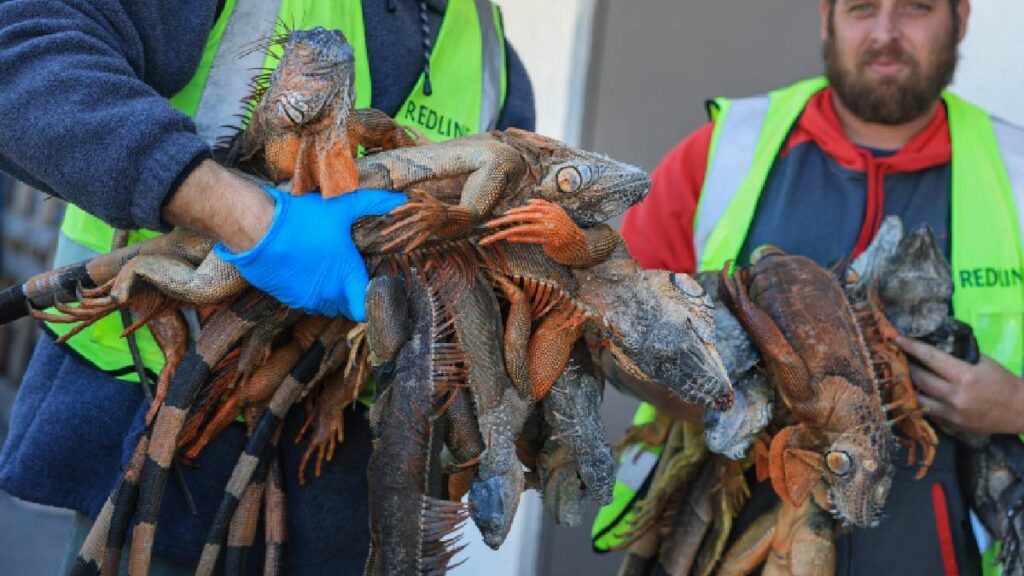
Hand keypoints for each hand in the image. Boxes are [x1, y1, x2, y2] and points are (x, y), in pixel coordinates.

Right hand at [213, 188, 405, 319]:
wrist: (256, 228)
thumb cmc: (302, 219)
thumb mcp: (342, 207)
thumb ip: (374, 204)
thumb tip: (402, 199)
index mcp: (346, 277)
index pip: (365, 308)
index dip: (371, 301)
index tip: (372, 288)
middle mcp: (328, 295)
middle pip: (346, 309)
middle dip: (351, 296)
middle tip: (351, 277)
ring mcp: (305, 299)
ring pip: (325, 307)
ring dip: (330, 296)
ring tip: (330, 273)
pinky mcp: (286, 298)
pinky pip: (305, 303)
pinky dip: (309, 293)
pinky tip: (307, 272)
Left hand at [896, 335, 1023, 434]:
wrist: (1019, 411)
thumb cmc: (1002, 381)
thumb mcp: (982, 362)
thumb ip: (957, 355)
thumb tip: (932, 344)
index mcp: (964, 375)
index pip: (929, 357)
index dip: (911, 347)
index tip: (897, 339)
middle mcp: (954, 395)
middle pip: (919, 377)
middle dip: (906, 364)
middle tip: (897, 355)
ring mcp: (951, 412)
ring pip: (918, 395)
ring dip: (909, 383)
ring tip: (903, 373)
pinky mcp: (951, 424)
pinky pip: (927, 410)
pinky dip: (920, 399)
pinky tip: (916, 390)